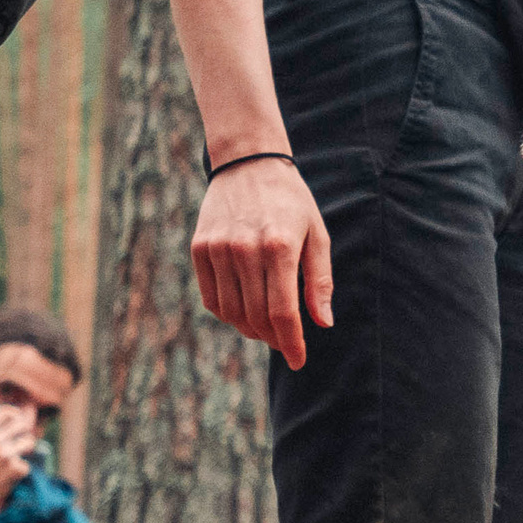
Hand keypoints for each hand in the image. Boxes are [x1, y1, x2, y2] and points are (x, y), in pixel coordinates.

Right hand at [0, 402, 37, 512]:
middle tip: (23, 442)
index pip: (6, 412)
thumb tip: (18, 418)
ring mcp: (4, 453)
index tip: (20, 420)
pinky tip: (8, 478)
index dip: (17, 415)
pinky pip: (26, 465)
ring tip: (16, 461)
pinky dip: (20, 472)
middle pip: (22, 424)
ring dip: (27, 451)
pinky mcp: (14, 467)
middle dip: (26, 432)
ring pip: (29, 442)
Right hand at [191, 156, 333, 367]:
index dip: (291, 342)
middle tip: (284, 343)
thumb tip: (322, 323)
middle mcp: (245, 249)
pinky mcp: (200, 248)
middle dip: (273, 338)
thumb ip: (320, 280)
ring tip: (266, 328)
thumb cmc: (291, 201)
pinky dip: (228, 314)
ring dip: (250, 329)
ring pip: (232, 312)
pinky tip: (244, 311)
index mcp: (280, 246)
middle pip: (256, 316)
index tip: (298, 360)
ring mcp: (218, 249)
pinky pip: (211, 298)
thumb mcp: (317, 233)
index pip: (282, 312)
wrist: (249, 162)